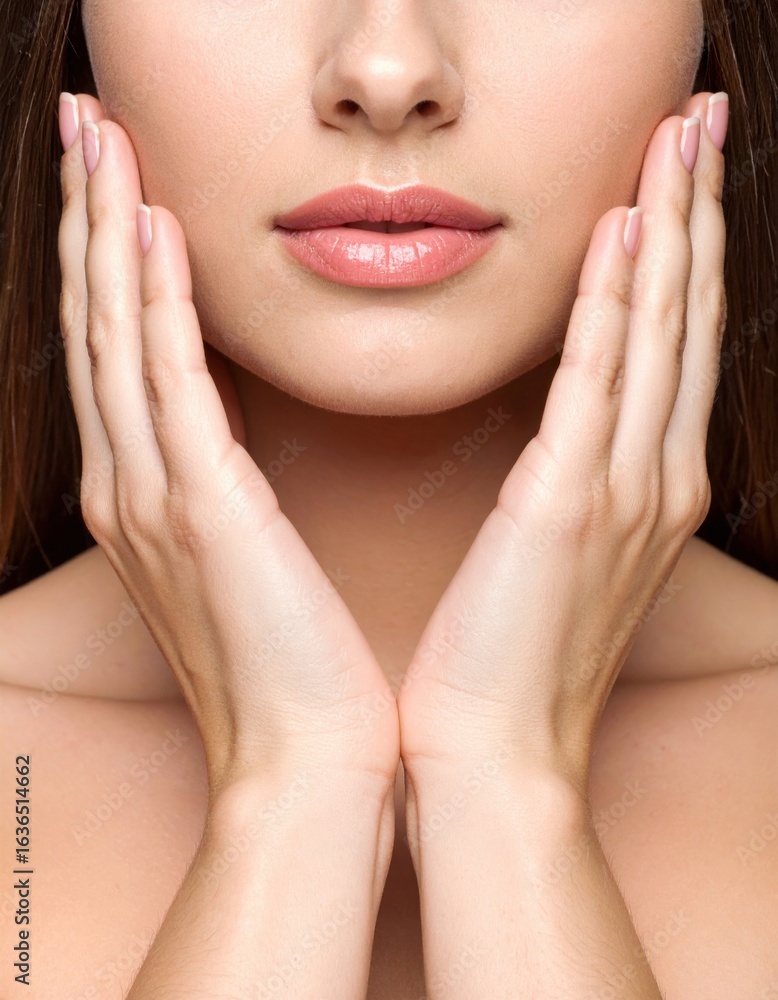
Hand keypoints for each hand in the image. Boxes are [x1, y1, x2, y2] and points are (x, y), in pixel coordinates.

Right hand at [57, 95, 399, 797]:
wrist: (308, 760)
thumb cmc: (293, 666)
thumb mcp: (249, 562)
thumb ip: (226, 488)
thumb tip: (228, 431)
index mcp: (153, 499)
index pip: (122, 353)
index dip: (110, 262)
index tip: (117, 183)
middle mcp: (135, 488)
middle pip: (100, 326)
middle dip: (87, 221)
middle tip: (86, 127)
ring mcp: (157, 499)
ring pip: (118, 337)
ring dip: (106, 234)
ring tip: (100, 144)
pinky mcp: (204, 511)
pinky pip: (169, 382)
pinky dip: (153, 301)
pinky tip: (152, 230)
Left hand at [397, 92, 727, 795]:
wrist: (493, 752)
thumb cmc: (508, 655)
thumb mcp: (554, 554)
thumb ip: (569, 479)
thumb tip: (566, 427)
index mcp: (646, 488)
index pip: (673, 343)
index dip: (684, 251)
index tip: (676, 175)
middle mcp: (655, 479)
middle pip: (686, 318)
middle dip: (696, 210)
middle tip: (700, 119)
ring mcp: (624, 491)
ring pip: (662, 332)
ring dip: (672, 226)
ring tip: (679, 138)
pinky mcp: (569, 506)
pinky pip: (602, 381)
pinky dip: (620, 302)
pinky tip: (623, 232)